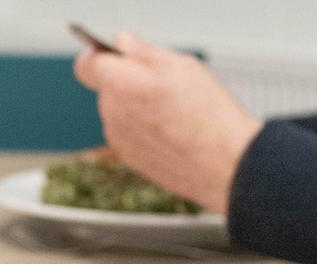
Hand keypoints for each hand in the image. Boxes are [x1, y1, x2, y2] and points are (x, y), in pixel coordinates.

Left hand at [74, 32, 262, 213]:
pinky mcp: (131, 161)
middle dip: (129, 85)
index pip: (88, 65)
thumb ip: (145, 52)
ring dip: (138, 110)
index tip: (120, 60)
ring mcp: (120, 141)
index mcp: (123, 84)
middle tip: (166, 89)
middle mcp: (114, 114)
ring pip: (120, 114)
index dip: (102, 59)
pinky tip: (174, 135)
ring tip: (174, 116)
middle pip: (109, 90)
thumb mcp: (184, 67)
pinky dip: (146, 133)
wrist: (228, 166)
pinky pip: (130, 136)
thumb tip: (124, 44)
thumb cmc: (211, 117)